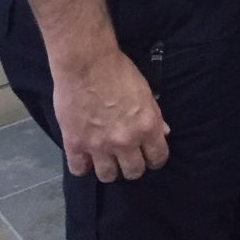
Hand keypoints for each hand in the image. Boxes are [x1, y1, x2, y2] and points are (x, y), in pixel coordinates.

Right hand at [52, 47, 170, 181]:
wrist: (87, 63)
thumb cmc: (119, 71)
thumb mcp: (145, 91)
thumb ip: (154, 115)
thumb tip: (163, 132)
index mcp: (146, 126)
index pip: (158, 158)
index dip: (155, 159)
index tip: (150, 156)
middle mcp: (125, 141)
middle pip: (133, 172)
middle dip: (132, 166)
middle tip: (127, 156)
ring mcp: (99, 145)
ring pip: (108, 176)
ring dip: (109, 168)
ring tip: (106, 157)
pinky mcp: (75, 144)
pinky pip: (80, 170)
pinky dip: (83, 165)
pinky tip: (86, 155)